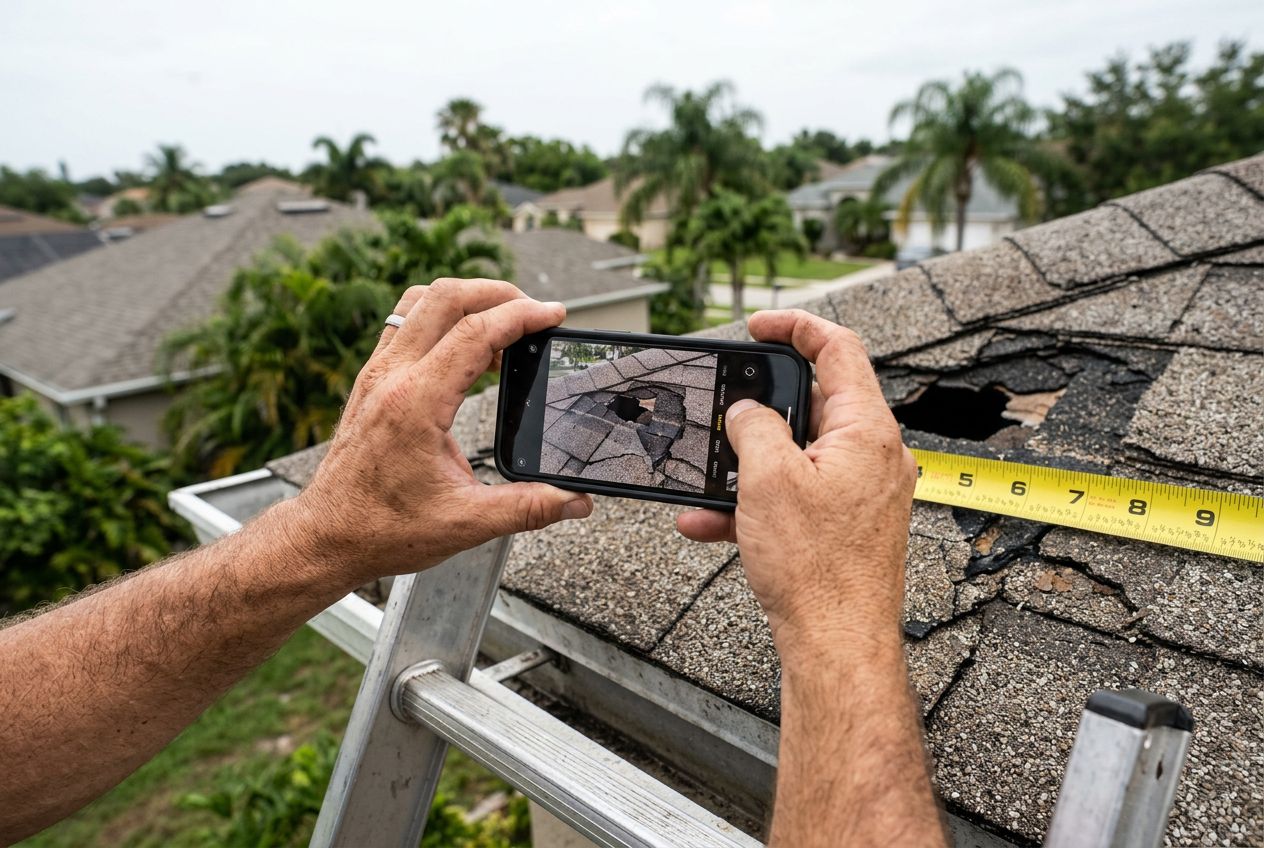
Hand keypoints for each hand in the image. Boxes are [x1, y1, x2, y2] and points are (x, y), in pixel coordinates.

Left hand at [292, 279, 592, 588]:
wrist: (327, 537)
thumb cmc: (383, 529)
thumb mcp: (466, 523)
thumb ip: (527, 508)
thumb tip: (575, 502)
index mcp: (415, 404)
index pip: (475, 333)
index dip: (521, 316)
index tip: (553, 315)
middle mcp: (391, 378)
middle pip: (446, 298)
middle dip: (497, 293)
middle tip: (533, 311)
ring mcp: (376, 374)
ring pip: (419, 301)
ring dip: (465, 299)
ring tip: (501, 322)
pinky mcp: (370, 380)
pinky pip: (404, 324)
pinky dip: (440, 318)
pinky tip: (465, 346)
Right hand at [677, 309, 915, 653]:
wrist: (836, 644)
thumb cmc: (820, 572)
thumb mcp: (767, 480)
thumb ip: (754, 429)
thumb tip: (746, 413)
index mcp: (865, 430)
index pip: (839, 348)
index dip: (796, 327)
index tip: (760, 326)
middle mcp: (872, 456)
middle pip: (812, 403)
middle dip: (758, 410)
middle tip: (725, 411)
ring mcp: (860, 491)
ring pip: (796, 455)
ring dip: (746, 465)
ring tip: (709, 479)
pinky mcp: (844, 523)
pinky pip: (795, 496)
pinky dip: (755, 502)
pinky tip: (710, 522)